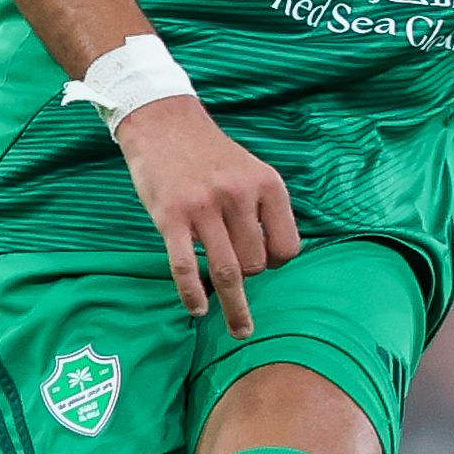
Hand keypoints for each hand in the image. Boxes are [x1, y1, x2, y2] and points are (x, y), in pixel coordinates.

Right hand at [114, 97, 299, 334]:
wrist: (165, 125)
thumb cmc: (212, 155)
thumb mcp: (252, 172)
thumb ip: (265, 211)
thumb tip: (276, 259)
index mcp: (267, 186)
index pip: (288, 246)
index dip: (277, 262)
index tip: (264, 264)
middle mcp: (239, 196)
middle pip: (257, 262)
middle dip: (251, 277)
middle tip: (236, 274)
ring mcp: (204, 208)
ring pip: (227, 271)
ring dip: (235, 306)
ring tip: (240, 329)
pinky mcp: (170, 217)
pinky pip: (184, 266)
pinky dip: (193, 293)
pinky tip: (198, 309)